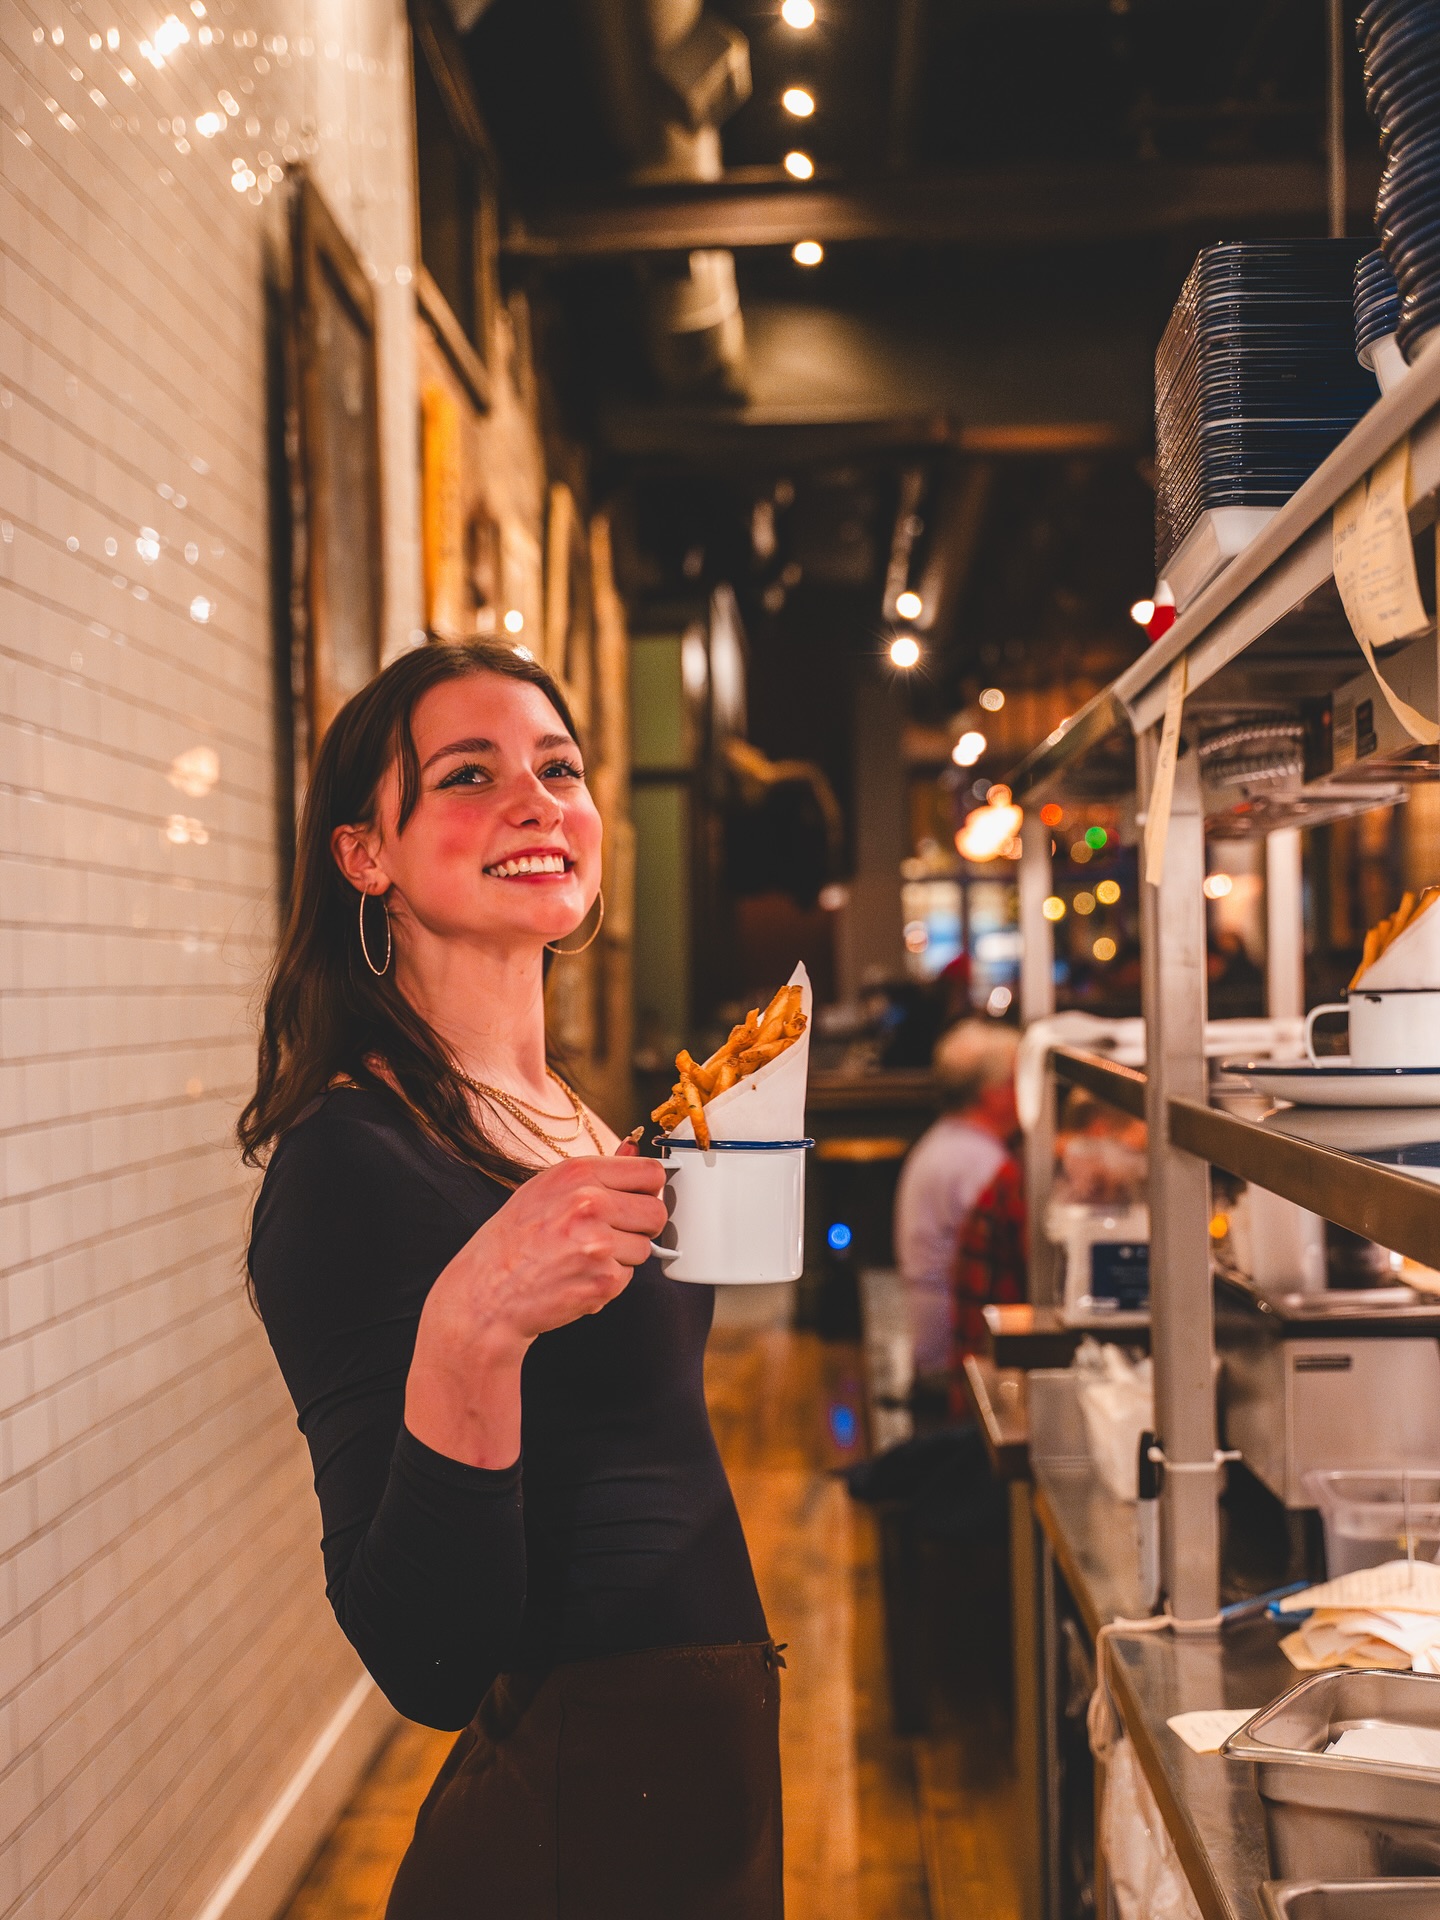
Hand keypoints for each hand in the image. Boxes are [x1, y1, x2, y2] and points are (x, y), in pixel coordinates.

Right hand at [405, 1155, 666, 1465]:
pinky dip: (609, 1280)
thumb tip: (632, 1150)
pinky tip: (578, 1276)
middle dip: (641, 1225)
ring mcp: (598, 1244)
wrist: (486, 1294)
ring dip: (623, 1255)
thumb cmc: (513, 1241)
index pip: (650, 1172)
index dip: (648, 1189)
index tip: (637, 1199)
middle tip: (610, 1234)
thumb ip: (594, 1173)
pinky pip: (629, 1276)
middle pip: (657, 1211)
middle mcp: (589, 1203)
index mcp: (577, 1174)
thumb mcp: (545, 1190)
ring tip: (584, 1257)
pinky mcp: (603, 1280)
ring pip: (646, 1247)